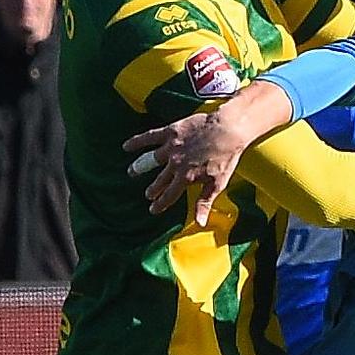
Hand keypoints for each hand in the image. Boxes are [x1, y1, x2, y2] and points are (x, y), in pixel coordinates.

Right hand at [122, 83, 291, 224]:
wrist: (228, 130)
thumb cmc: (226, 157)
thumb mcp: (217, 184)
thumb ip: (204, 203)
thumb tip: (200, 223)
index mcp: (186, 178)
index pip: (170, 195)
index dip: (161, 203)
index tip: (153, 209)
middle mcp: (176, 164)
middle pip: (160, 180)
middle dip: (153, 189)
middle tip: (148, 194)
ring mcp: (171, 148)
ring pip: (151, 160)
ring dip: (140, 166)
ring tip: (131, 172)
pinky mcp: (171, 132)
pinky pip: (150, 137)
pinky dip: (137, 141)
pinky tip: (126, 146)